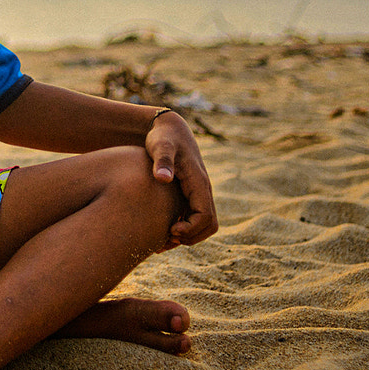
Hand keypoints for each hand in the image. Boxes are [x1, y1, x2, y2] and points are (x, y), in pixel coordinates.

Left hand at [146, 111, 217, 246]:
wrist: (168, 129)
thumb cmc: (162, 137)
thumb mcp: (160, 145)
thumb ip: (162, 160)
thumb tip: (163, 178)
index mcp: (199, 182)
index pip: (206, 216)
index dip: (191, 229)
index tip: (170, 229)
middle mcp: (202, 190)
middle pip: (209, 225)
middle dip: (191, 237)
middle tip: (166, 239)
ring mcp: (197, 193)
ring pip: (202, 224)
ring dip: (187, 236)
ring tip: (161, 240)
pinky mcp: (189, 195)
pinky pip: (192, 218)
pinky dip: (181, 229)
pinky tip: (159, 231)